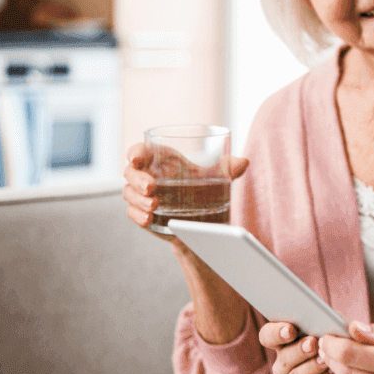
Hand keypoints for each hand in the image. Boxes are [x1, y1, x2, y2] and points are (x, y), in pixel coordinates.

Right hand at [123, 141, 248, 238]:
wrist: (203, 222)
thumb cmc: (205, 191)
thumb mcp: (217, 177)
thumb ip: (229, 168)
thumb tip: (244, 162)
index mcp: (161, 160)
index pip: (140, 151)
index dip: (135, 153)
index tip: (136, 159)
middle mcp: (148, 176)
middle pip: (131, 173)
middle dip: (138, 179)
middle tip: (152, 188)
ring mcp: (142, 196)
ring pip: (129, 193)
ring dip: (138, 199)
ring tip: (155, 205)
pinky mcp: (142, 214)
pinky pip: (132, 213)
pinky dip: (138, 215)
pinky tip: (149, 219)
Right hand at [260, 322, 341, 373]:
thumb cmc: (346, 352)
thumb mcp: (340, 332)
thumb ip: (333, 322)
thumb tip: (331, 318)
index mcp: (287, 343)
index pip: (268, 336)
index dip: (275, 332)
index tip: (290, 330)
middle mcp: (284, 365)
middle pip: (283, 357)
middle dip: (299, 350)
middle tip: (313, 343)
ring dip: (312, 367)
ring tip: (327, 360)